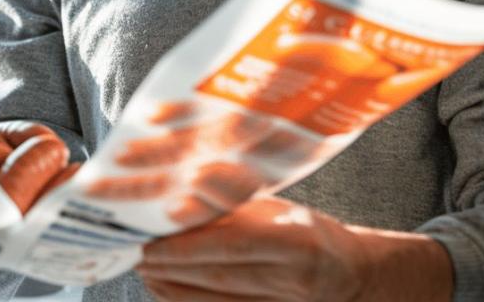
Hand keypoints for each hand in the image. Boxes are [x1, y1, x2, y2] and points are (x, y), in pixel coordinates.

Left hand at [137, 196, 452, 301]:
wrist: (353, 278)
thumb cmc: (310, 233)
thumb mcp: (281, 208)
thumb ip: (235, 204)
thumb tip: (180, 192)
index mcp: (297, 240)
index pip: (232, 243)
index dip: (186, 242)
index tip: (147, 234)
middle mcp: (291, 280)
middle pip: (217, 276)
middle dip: (168, 263)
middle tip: (131, 246)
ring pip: (212, 301)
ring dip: (168, 282)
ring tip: (138, 262)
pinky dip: (183, 298)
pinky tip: (163, 283)